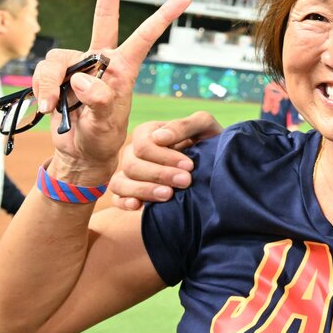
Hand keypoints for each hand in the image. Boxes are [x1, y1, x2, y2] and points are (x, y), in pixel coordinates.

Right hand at [31, 0, 189, 184]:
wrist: (80, 153)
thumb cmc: (101, 139)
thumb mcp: (106, 126)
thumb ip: (100, 103)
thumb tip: (84, 79)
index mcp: (123, 68)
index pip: (144, 37)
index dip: (163, 16)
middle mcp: (101, 59)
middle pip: (103, 16)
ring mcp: (77, 65)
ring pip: (56, 59)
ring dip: (50, 83)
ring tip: (54, 107)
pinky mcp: (56, 75)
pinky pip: (42, 72)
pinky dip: (40, 89)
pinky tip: (46, 107)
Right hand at [107, 112, 222, 209]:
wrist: (215, 166)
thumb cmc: (208, 142)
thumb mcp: (204, 127)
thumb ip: (184, 125)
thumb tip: (159, 138)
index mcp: (148, 133)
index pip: (143, 145)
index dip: (164, 157)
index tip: (189, 165)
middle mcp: (134, 152)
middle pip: (131, 165)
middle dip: (159, 174)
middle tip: (186, 181)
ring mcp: (129, 174)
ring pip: (120, 182)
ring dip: (143, 190)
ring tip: (168, 195)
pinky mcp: (130, 193)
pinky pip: (117, 198)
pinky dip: (125, 202)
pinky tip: (139, 206)